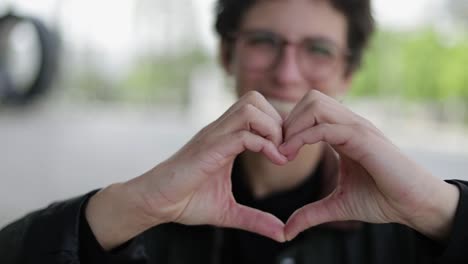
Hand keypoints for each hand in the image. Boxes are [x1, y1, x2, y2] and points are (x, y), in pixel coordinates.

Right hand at [132, 91, 286, 240]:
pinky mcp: (209, 148)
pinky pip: (243, 134)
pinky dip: (265, 144)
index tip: (286, 153)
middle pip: (255, 99)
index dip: (278, 127)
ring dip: (273, 128)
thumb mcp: (229, 212)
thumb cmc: (186, 202)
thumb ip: (256, 219)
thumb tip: (282, 234)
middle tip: (285, 150)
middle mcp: (220, 130)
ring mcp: (213, 136)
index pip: (257, 110)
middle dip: (278, 121)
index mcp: (225, 138)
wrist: (155, 203)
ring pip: (251, 108)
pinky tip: (274, 161)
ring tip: (279, 154)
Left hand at [280, 90, 459, 241]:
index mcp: (343, 133)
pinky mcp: (363, 138)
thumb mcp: (337, 205)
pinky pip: (326, 127)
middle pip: (310, 98)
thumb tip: (287, 230)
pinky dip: (302, 137)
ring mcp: (357, 128)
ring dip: (293, 125)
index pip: (309, 110)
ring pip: (316, 104)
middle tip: (278, 149)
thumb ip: (311, 213)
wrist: (413, 205)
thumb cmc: (381, 199)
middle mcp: (349, 124)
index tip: (277, 153)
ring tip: (283, 152)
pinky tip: (289, 155)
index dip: (289, 127)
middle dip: (288, 120)